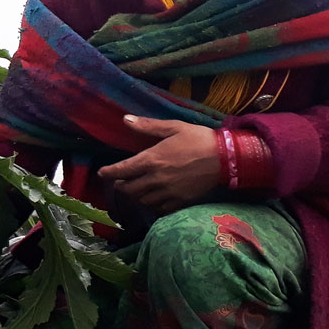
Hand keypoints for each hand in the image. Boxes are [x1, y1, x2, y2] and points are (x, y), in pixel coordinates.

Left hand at [96, 115, 219, 213]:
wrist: (226, 158)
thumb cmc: (199, 138)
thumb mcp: (173, 127)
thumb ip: (148, 126)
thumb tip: (126, 119)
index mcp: (152, 159)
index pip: (122, 170)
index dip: (109, 173)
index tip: (102, 173)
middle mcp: (156, 178)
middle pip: (129, 189)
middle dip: (121, 186)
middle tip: (120, 181)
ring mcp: (168, 192)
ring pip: (141, 200)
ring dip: (134, 196)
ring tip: (135, 189)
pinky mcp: (179, 201)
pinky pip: (158, 209)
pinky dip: (151, 205)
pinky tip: (152, 198)